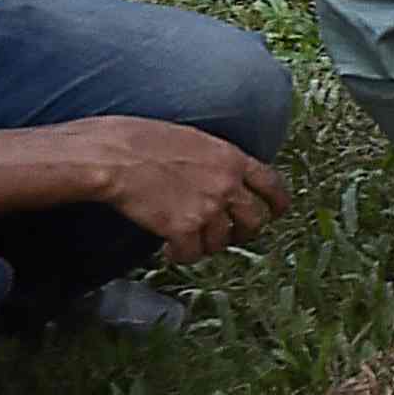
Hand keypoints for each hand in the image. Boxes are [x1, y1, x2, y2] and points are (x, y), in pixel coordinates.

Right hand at [84, 117, 292, 261]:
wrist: (114, 156)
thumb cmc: (141, 140)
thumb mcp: (193, 139)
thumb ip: (215, 161)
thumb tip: (222, 177)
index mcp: (231, 158)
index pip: (271, 184)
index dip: (279, 203)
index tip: (277, 212)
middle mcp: (226, 184)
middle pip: (255, 221)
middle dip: (243, 232)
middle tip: (228, 234)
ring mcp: (207, 208)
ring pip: (222, 242)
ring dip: (205, 244)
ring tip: (186, 237)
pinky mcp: (184, 229)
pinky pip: (191, 254)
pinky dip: (180, 254)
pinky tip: (168, 247)